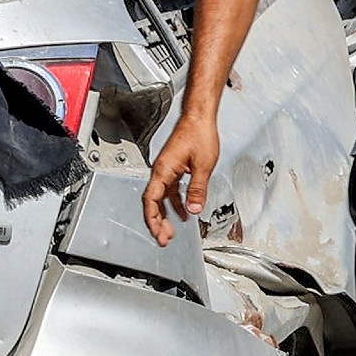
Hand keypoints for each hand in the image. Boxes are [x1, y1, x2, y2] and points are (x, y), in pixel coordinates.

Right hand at [143, 114, 219, 245]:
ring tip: (172, 230)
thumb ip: (198, 189)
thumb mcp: (203, 165)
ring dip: (167, 214)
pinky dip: (176, 202)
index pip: (152, 201)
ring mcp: (167, 169)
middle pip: (154, 202)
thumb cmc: (199, 133)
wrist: (199, 117)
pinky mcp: (174, 167)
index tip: (157, 233)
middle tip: (164, 238)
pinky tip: (184, 211)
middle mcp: (162, 170)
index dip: (153, 219)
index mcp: (164, 170)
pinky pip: (171, 190)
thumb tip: (195, 209)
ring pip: (163, 197)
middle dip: (158, 222)